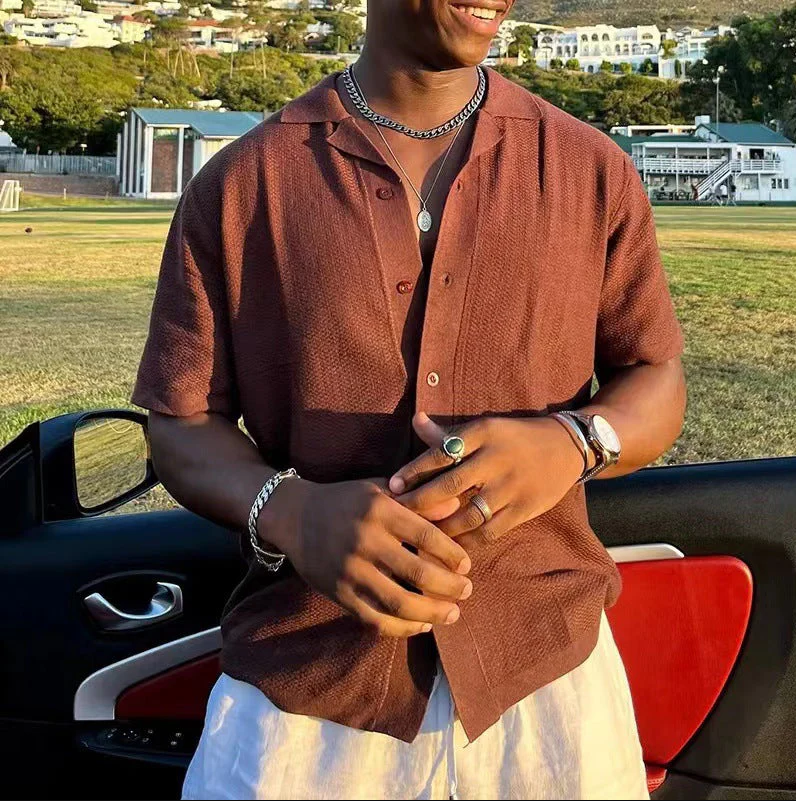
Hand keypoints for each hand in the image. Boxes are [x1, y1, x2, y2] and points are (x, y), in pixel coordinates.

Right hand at [258, 477, 472, 637]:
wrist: (295, 516)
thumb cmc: (346, 500)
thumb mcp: (380, 489)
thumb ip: (418, 501)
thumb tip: (457, 508)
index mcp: (379, 511)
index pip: (426, 536)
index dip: (451, 554)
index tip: (467, 565)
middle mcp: (365, 541)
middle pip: (417, 572)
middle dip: (449, 587)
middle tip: (467, 590)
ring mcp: (350, 571)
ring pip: (399, 602)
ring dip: (432, 613)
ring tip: (452, 614)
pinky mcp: (339, 594)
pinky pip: (375, 619)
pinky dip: (402, 628)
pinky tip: (421, 625)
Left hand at [389, 412, 583, 546]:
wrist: (566, 447)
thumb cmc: (515, 437)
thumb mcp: (485, 429)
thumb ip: (447, 434)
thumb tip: (414, 421)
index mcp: (483, 434)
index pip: (441, 452)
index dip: (413, 471)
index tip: (391, 487)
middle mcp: (496, 459)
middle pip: (451, 484)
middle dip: (421, 502)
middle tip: (397, 514)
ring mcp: (511, 486)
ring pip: (469, 513)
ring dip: (441, 527)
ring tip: (420, 535)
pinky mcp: (524, 509)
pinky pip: (490, 531)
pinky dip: (467, 541)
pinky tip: (450, 546)